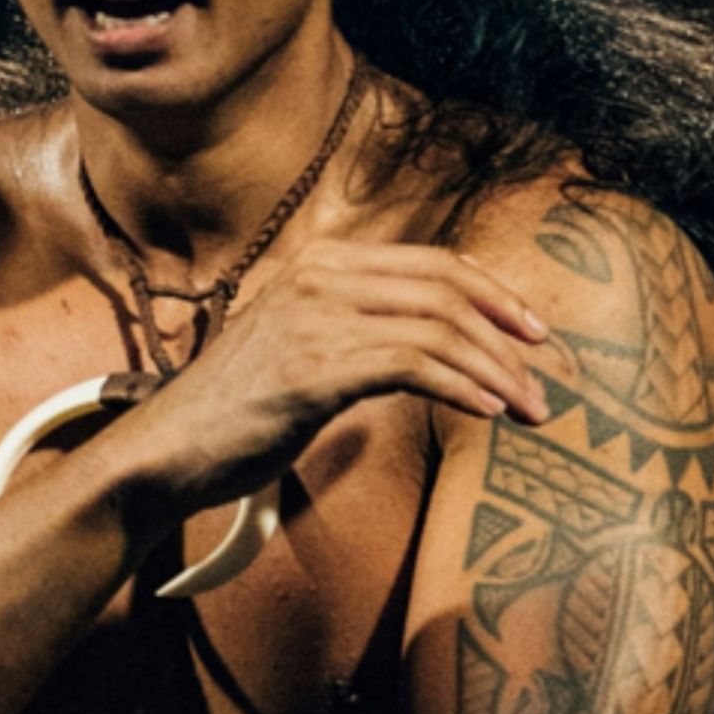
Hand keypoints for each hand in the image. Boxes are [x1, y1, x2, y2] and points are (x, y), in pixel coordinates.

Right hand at [110, 238, 551, 515]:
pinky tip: (489, 410)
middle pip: (447, 288)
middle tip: (546, 375)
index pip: (432, 262)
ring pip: (441, 328)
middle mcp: (321, 276)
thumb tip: (429, 347)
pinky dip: (464, 387)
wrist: (167, 451)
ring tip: (531, 410)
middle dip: (509, 332)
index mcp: (322, 264)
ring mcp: (317, 318)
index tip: (532, 331)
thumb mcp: (299, 350)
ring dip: (499, 372)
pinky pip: (415, 366)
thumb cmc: (235, 413)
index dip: (493, 292)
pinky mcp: (316, 368)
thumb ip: (356, 332)